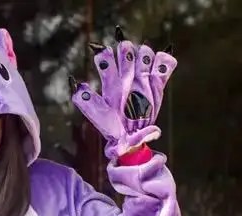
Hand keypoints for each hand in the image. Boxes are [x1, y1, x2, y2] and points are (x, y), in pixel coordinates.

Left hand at [70, 26, 176, 160]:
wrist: (131, 139)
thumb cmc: (112, 129)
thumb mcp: (98, 116)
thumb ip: (88, 103)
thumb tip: (77, 88)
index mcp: (111, 82)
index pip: (107, 58)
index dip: (106, 55)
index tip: (103, 55)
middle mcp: (126, 76)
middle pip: (126, 50)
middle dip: (126, 51)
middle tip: (128, 64)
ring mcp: (142, 78)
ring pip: (145, 53)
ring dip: (145, 56)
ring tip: (143, 70)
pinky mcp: (157, 84)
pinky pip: (164, 66)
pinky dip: (164, 62)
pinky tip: (159, 68)